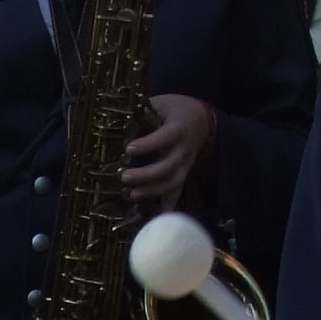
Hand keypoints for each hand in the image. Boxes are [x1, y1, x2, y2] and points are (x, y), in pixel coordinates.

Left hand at [120, 93, 217, 207]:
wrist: (202, 119)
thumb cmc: (176, 109)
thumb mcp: (162, 102)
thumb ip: (143, 110)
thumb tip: (118, 118)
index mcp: (179, 128)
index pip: (165, 137)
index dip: (148, 144)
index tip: (129, 148)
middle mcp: (185, 149)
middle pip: (168, 166)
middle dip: (146, 174)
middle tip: (124, 176)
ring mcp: (186, 164)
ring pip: (173, 182)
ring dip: (153, 191)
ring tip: (131, 194)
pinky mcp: (184, 172)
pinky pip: (178, 190)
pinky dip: (169, 205)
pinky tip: (159, 217)